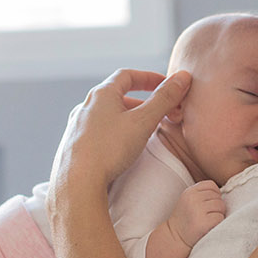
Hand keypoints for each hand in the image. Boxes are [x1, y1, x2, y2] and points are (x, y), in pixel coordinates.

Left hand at [52, 69, 191, 190]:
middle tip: (160, 112)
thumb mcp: (143, 121)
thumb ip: (164, 99)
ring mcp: (77, 125)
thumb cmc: (109, 149)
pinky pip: (98, 131)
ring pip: (107, 114)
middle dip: (142, 101)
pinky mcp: (74, 145)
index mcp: (101, 94)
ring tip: (144, 130)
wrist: (77, 182)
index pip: (127, 75)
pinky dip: (115, 131)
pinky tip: (121, 147)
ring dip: (128, 117)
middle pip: (117, 94)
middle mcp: (86, 106)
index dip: (149, 77)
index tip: (166, 84)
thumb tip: (182, 77)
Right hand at [167, 180, 225, 246]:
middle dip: (217, 206)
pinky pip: (220, 218)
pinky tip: (208, 226)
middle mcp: (193, 199)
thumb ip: (202, 194)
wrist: (175, 238)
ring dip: (218, 214)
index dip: (215, 194)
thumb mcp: (189, 201)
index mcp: (189, 192)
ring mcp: (198, 210)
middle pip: (218, 197)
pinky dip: (218, 223)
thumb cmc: (186, 219)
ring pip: (221, 206)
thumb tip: (224, 193)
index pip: (211, 185)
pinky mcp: (203, 222)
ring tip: (208, 220)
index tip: (210, 203)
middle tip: (208, 215)